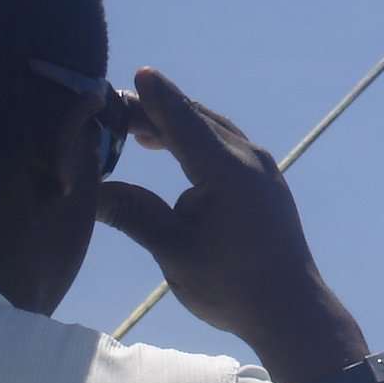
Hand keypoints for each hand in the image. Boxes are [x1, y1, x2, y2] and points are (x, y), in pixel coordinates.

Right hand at [96, 68, 364, 376]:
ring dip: (179, 123)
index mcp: (227, 171)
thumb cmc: (231, 286)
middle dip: (159, 109)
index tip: (136, 73)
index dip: (156, 98)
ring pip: (214, 130)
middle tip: (116, 106)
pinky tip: (176, 149)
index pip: (183, 122)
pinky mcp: (266, 182)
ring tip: (139, 128)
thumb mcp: (173, 251)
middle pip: (197, 120)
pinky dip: (198, 139)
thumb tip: (92, 191)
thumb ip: (134, 215)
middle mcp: (249, 159)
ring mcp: (262, 169)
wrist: (291, 310)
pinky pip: (227, 145)